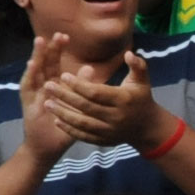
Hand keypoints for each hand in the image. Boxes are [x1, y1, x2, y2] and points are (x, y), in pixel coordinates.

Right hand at [17, 33, 77, 161]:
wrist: (48, 147)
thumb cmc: (64, 128)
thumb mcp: (77, 106)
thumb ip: (83, 88)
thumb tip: (91, 68)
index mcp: (55, 86)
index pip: (56, 64)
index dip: (59, 51)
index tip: (66, 37)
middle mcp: (43, 87)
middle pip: (46, 64)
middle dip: (50, 49)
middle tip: (58, 34)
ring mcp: (34, 93)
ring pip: (35, 71)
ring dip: (37, 56)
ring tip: (41, 41)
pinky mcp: (28, 102)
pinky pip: (28, 86)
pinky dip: (30, 74)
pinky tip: (32, 63)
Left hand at [44, 50, 167, 152]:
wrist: (147, 127)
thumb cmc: (141, 98)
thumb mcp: (143, 80)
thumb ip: (137, 65)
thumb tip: (127, 53)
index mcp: (123, 100)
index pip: (96, 92)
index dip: (79, 84)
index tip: (63, 75)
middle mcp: (116, 117)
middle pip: (86, 107)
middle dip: (65, 96)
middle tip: (48, 86)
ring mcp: (109, 131)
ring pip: (82, 123)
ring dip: (62, 114)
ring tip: (46, 103)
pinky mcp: (104, 141)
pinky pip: (83, 136)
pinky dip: (69, 129)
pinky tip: (56, 120)